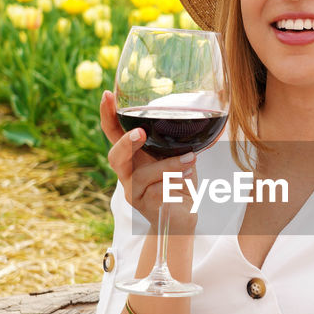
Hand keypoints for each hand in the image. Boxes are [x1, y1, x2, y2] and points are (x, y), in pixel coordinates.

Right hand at [100, 91, 198, 232]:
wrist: (181, 219)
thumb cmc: (179, 184)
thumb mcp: (181, 158)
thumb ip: (183, 143)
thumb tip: (206, 120)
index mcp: (133, 156)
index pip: (114, 133)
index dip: (107, 115)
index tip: (107, 95)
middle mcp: (128, 173)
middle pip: (115, 157)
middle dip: (126, 143)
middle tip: (139, 133)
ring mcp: (133, 192)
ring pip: (141, 176)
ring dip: (167, 166)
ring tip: (190, 160)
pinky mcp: (144, 207)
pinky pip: (156, 192)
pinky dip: (174, 183)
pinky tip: (186, 181)